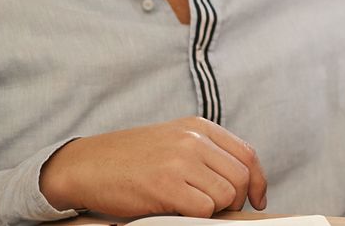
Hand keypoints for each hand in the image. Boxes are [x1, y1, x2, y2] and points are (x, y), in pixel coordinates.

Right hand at [39, 116, 266, 217]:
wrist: (85, 165)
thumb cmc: (129, 159)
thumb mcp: (173, 141)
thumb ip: (206, 153)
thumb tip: (243, 182)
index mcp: (199, 128)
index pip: (247, 155)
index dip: (258, 182)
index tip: (256, 201)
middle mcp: (193, 140)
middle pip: (241, 178)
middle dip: (234, 200)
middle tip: (213, 209)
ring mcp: (180, 161)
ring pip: (226, 195)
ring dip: (213, 209)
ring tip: (188, 207)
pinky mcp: (166, 184)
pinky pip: (203, 210)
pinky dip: (195, 217)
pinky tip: (176, 212)